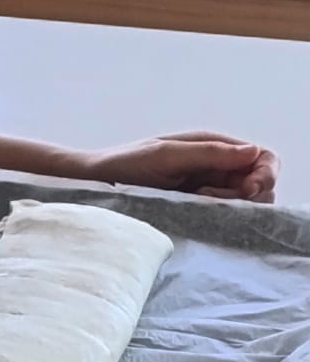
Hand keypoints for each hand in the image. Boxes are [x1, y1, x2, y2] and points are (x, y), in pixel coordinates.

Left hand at [81, 130, 278, 201]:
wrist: (97, 183)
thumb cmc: (126, 164)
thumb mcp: (167, 155)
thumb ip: (209, 153)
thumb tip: (254, 152)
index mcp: (213, 145)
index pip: (264, 157)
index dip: (265, 173)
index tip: (247, 189)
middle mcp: (216, 165)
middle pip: (262, 183)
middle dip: (247, 193)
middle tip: (208, 196)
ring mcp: (209, 188)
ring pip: (247, 203)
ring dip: (230, 205)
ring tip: (195, 201)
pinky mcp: (199, 208)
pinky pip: (226, 215)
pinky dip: (218, 216)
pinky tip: (192, 211)